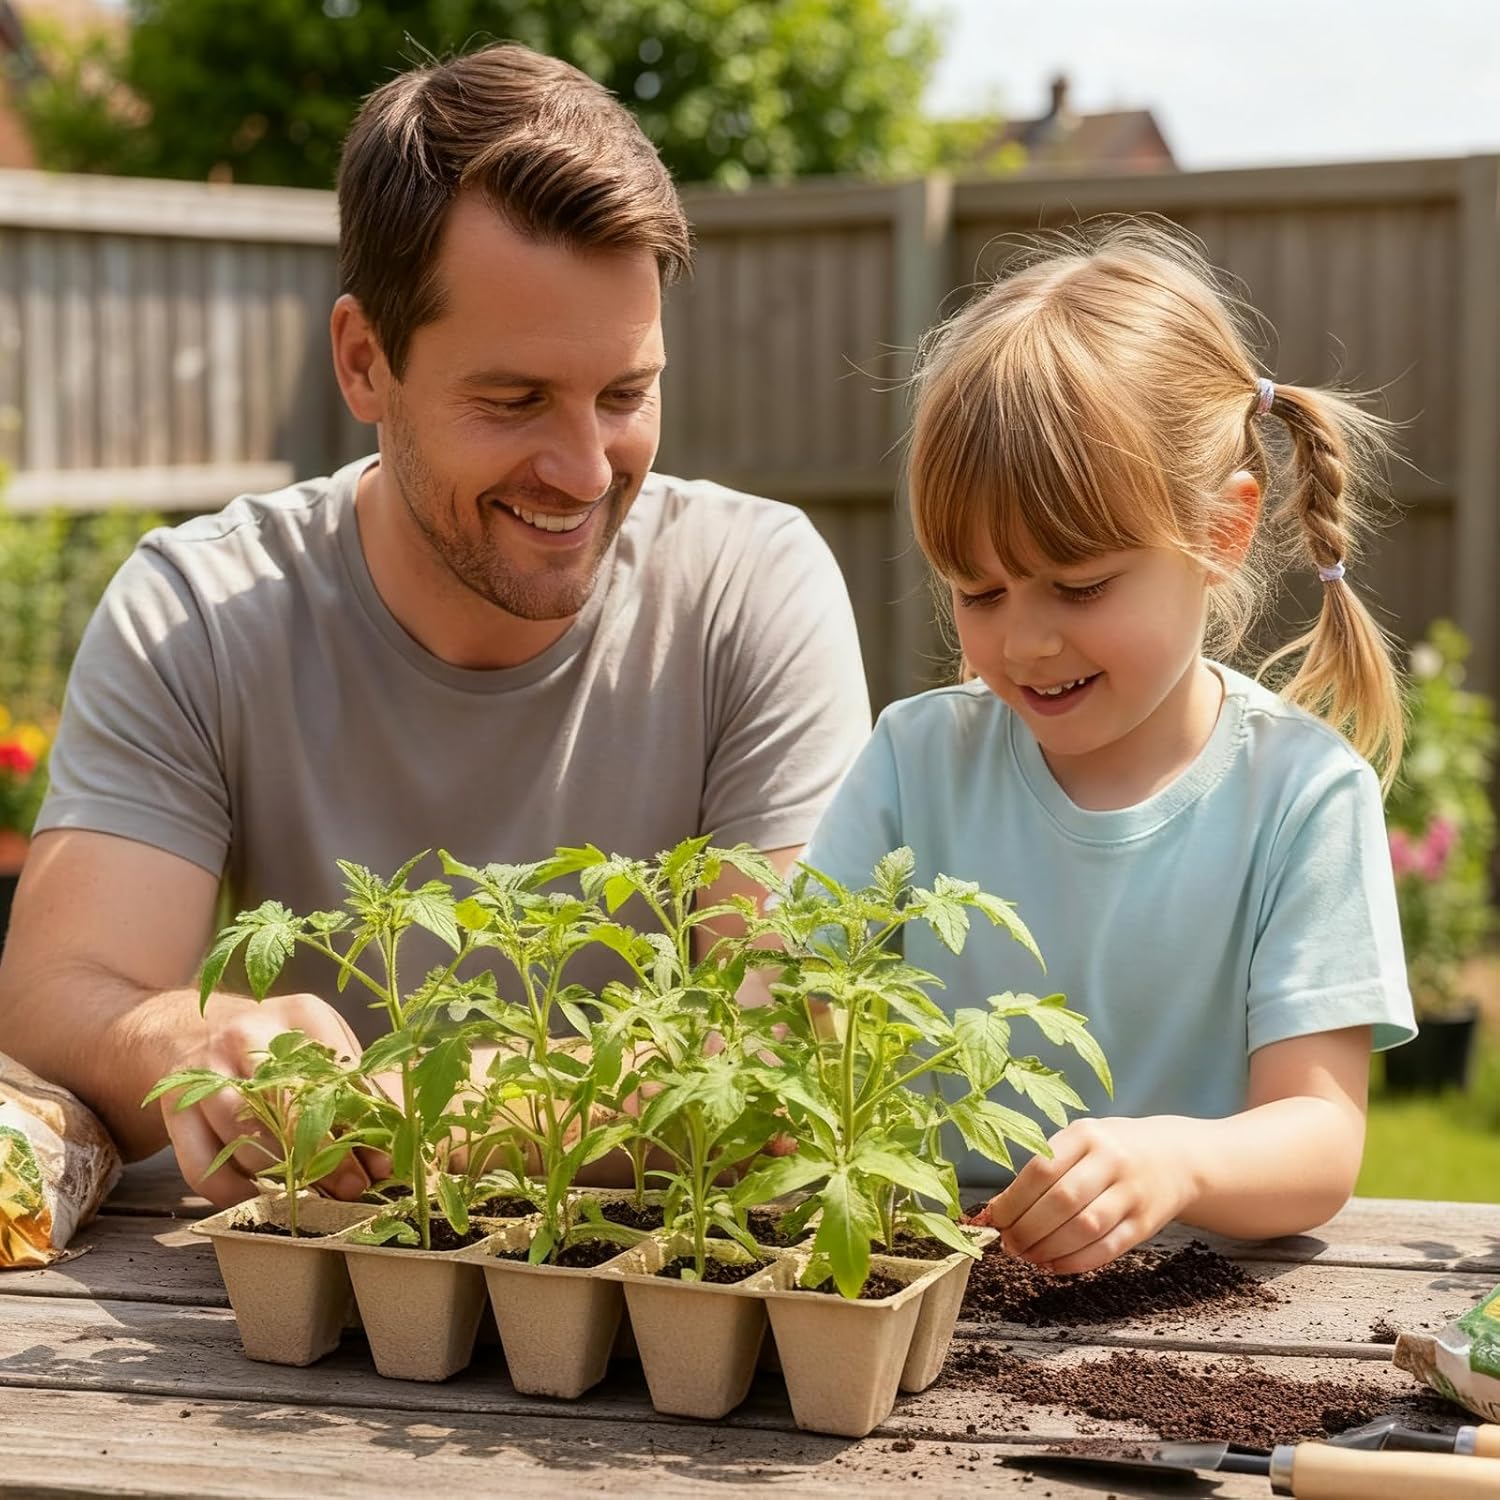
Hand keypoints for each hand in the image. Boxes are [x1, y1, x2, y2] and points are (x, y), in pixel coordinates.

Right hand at [155, 991, 373, 1208]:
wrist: (187, 1029)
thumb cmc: (275, 1043)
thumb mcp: (322, 1040)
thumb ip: (361, 1079)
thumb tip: (403, 1132)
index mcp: (299, 1015)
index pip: (340, 1077)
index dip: (366, 1125)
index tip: (387, 1161)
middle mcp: (248, 1035)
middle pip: (293, 1107)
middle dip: (329, 1157)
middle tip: (353, 1189)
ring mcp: (206, 1071)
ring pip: (247, 1139)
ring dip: (284, 1178)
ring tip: (314, 1196)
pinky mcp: (175, 1107)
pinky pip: (204, 1167)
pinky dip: (234, 1193)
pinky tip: (262, 1198)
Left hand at [974, 1116, 1192, 1274]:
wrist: (1174, 1157)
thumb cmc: (1110, 1151)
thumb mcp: (1079, 1143)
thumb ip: (1044, 1170)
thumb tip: (998, 1210)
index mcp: (1085, 1134)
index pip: (1041, 1169)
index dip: (1013, 1200)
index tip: (993, 1219)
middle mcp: (1111, 1159)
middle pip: (1062, 1201)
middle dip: (1028, 1229)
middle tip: (1010, 1244)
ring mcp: (1131, 1192)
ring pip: (1085, 1227)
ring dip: (1049, 1248)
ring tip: (1029, 1256)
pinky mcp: (1145, 1222)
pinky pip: (1108, 1248)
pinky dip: (1076, 1261)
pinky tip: (1055, 1264)